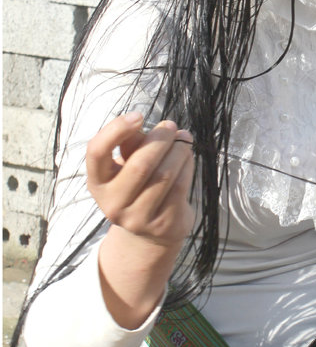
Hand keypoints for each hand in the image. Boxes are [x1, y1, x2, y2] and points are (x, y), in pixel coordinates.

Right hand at [86, 112, 194, 247]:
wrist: (151, 231)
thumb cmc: (139, 186)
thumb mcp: (127, 165)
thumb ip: (132, 144)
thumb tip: (154, 128)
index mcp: (98, 182)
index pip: (96, 152)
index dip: (116, 130)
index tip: (138, 116)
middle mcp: (112, 203)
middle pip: (140, 165)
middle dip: (160, 140)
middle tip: (171, 126)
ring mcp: (136, 217)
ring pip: (164, 176)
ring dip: (179, 151)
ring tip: (184, 140)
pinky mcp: (162, 224)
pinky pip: (178, 187)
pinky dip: (187, 167)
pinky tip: (187, 158)